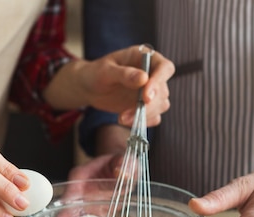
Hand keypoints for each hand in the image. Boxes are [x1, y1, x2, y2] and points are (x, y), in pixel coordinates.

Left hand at [43, 45, 174, 125]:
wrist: (89, 87)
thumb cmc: (96, 73)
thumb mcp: (105, 71)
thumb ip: (124, 74)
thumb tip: (144, 79)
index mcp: (146, 58)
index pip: (164, 68)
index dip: (159, 82)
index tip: (146, 97)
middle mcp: (152, 74)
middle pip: (163, 91)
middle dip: (148, 106)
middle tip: (127, 115)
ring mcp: (151, 91)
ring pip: (161, 105)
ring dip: (144, 115)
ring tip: (121, 119)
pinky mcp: (147, 106)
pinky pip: (154, 117)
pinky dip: (143, 122)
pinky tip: (127, 121)